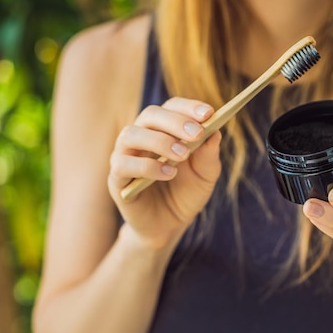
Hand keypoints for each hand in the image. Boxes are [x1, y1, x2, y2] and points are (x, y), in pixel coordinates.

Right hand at [108, 97, 221, 248]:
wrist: (169, 225)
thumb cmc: (187, 193)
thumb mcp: (205, 176)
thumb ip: (209, 155)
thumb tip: (216, 131)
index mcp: (164, 129)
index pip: (172, 107)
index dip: (189, 107)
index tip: (209, 113)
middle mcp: (141, 136)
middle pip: (150, 115)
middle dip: (175, 121)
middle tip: (197, 133)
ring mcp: (125, 156)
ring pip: (131, 134)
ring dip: (159, 141)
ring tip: (183, 155)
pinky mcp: (116, 178)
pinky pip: (123, 165)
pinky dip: (148, 167)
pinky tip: (170, 174)